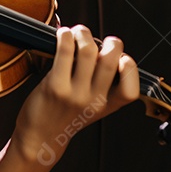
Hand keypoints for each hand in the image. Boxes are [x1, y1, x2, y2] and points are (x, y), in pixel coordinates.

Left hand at [14, 25, 139, 163]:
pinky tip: (63, 34)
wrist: (39, 138)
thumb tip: (106, 50)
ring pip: (89, 51)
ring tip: (77, 33)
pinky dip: (65, 37)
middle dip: (109, 41)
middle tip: (97, 39)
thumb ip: (103, 86)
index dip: (130, 69)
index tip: (121, 59)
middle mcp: (94, 100)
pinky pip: (65, 53)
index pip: (131, 89)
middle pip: (111, 60)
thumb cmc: (63, 117)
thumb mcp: (92, 109)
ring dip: (83, 34)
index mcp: (107, 106)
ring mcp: (75, 94)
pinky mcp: (55, 86)